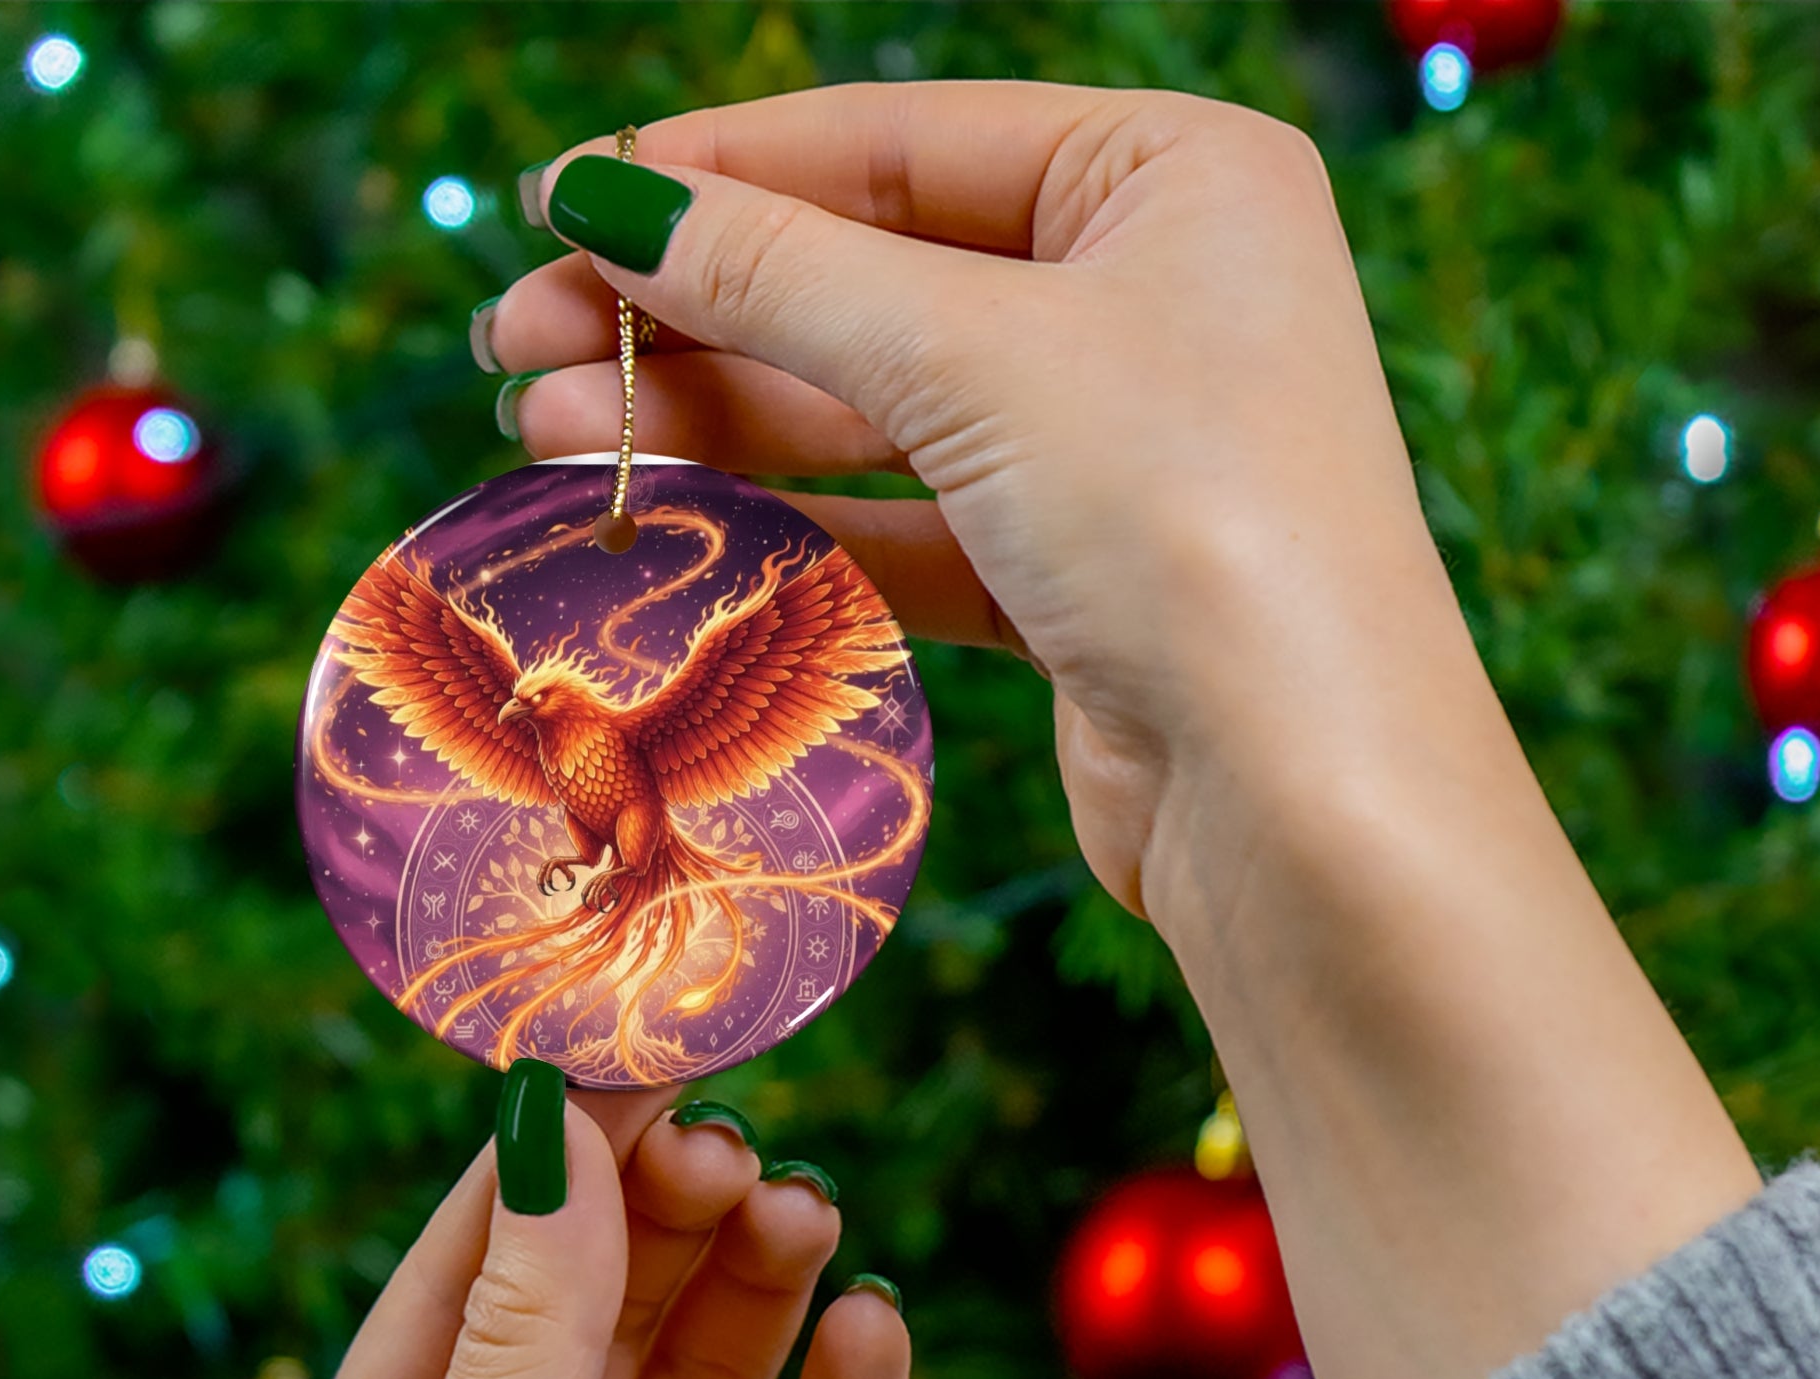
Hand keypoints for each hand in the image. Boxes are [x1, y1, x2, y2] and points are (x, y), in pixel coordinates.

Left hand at [258, 1086, 908, 1378]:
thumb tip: (555, 1132)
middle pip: (605, 1313)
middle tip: (737, 1144)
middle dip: (667, 1222)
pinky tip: (873, 1333)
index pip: (472, 1274)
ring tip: (807, 1215)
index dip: (553, 1161)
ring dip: (759, 1292)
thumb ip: (527, 1340)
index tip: (637, 1050)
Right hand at [486, 84, 1759, 1378]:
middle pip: (874, 279)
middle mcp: (1153, 297)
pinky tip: (670, 511)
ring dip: (717, 419)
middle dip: (694, 314)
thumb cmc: (1189, 519)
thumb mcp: (972, 357)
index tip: (558, 208)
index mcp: (1172, 176)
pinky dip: (796, 517)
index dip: (717, 173)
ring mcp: (1119, 446)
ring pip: (879, 411)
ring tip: (549, 429)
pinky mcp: (1081, 579)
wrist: (1305, 796)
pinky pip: (911, 520)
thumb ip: (779, 274)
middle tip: (515, 345)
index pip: (899, 142)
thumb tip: (602, 201)